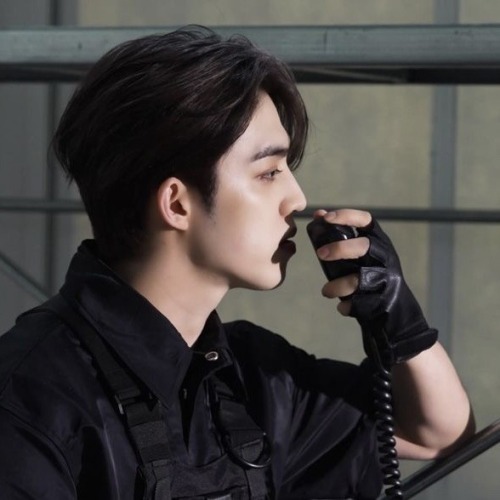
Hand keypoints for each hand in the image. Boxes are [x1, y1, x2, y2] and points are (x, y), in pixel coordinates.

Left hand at [315, 209, 437, 364]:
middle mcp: (385, 257)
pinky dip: (347, 306)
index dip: (346, 216)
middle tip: (320, 254)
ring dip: (337, 286)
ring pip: (359, 279)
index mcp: (379, 241)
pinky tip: (342, 306)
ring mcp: (386, 279)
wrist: (394, 309)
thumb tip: (318, 214)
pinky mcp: (383, 300)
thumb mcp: (359, 252)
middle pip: (363, 247)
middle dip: (340, 249)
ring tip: (326, 291)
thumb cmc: (370, 274)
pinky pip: (359, 303)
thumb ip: (340, 236)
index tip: (326, 218)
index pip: (366, 220)